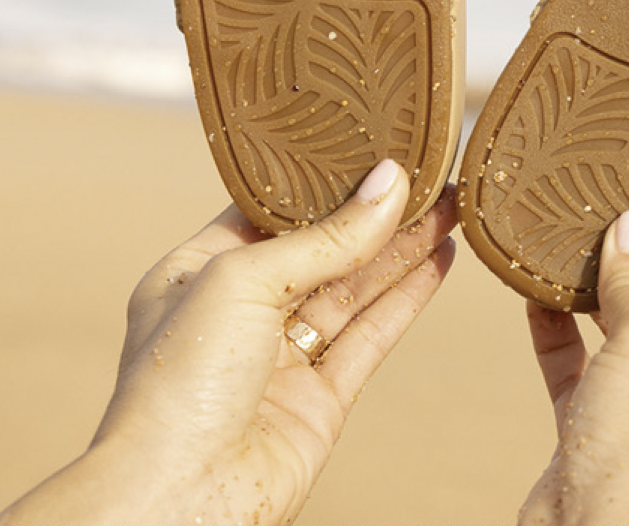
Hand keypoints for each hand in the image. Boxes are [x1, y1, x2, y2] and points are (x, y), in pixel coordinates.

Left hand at [0, 161, 455, 525]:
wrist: (177, 503)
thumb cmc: (179, 384)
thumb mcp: (244, 279)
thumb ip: (327, 236)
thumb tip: (391, 184)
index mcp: (197, 272)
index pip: (267, 208)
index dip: (318, 175)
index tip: (367, 140)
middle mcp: (240, 312)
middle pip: (320, 245)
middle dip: (373, 209)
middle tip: (428, 169)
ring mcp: (281, 358)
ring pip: (354, 287)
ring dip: (402, 246)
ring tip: (450, 202)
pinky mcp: (320, 401)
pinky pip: (371, 336)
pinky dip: (407, 298)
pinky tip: (440, 259)